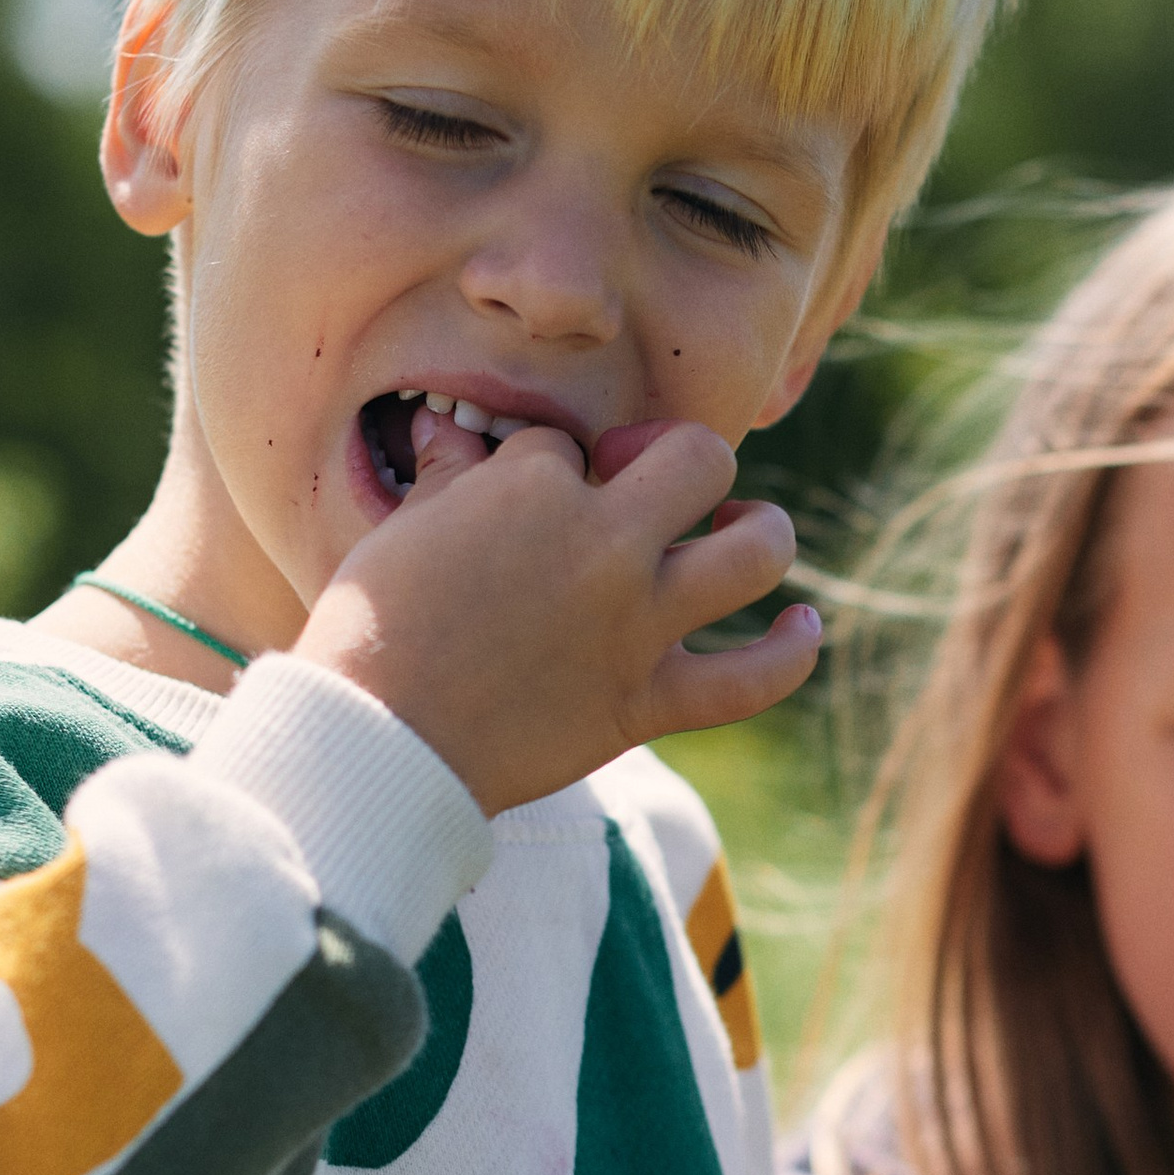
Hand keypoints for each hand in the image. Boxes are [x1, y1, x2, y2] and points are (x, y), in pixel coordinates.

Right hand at [298, 411, 818, 813]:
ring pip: (754, 550)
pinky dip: (789, 653)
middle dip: (677, 459)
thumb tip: (449, 435)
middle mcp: (603, 542)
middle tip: (644, 487)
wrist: (378, 739)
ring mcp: (635, 624)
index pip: (570, 444)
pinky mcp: (646, 702)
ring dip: (760, 529)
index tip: (524, 502)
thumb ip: (445, 480)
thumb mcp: (402, 531)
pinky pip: (750, 681)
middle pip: (697, 459)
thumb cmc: (369, 632)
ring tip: (742, 527)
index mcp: (531, 484)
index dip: (552, 467)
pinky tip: (804, 626)